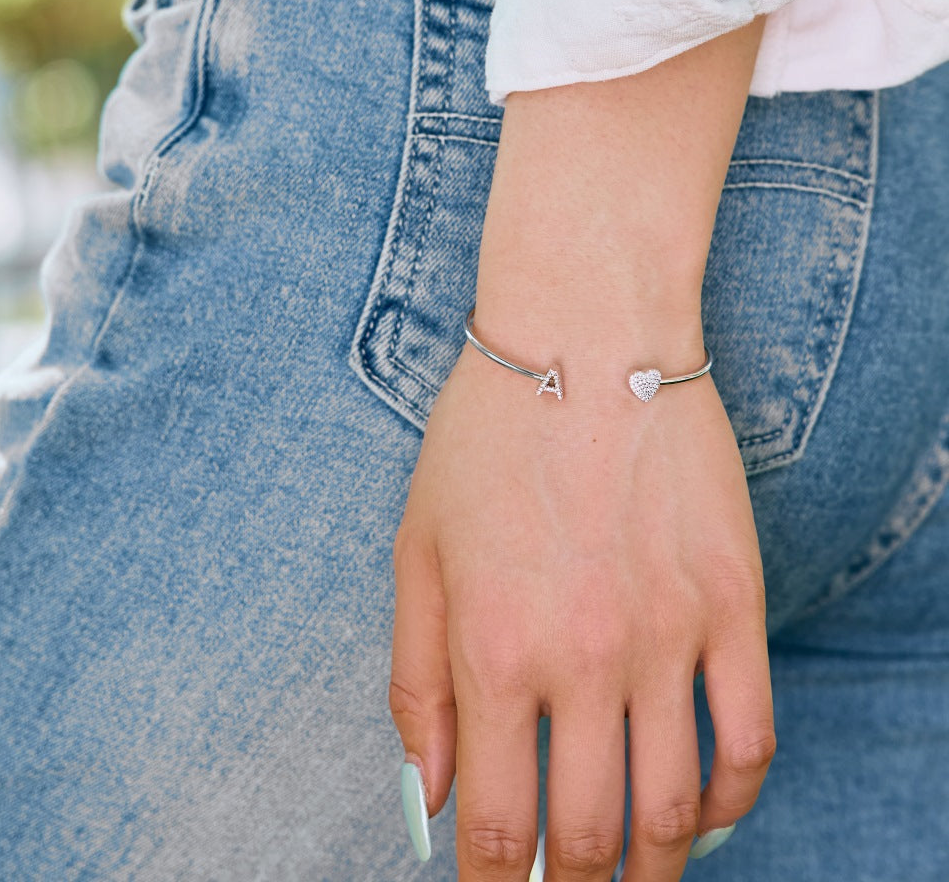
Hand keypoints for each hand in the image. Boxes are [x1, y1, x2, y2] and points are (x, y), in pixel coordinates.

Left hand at [389, 336, 774, 880]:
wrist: (586, 338)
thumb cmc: (485, 439)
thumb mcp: (417, 551)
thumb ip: (415, 684)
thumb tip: (426, 800)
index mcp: (494, 653)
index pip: (495, 829)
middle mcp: (586, 660)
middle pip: (590, 839)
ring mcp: (670, 635)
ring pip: (678, 809)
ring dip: (655, 868)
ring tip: (635, 876)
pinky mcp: (732, 602)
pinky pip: (752, 736)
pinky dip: (734, 798)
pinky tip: (705, 811)